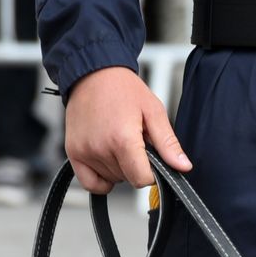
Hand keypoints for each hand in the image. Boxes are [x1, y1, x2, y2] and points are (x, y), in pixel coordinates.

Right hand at [63, 66, 191, 193]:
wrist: (92, 73)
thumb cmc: (122, 88)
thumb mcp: (153, 111)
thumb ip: (168, 143)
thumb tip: (183, 166)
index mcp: (122, 139)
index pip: (141, 179)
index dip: (151, 173)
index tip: (151, 159)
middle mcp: (100, 148)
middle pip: (128, 179)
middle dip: (135, 166)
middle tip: (133, 141)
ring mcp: (84, 151)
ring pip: (111, 179)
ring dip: (119, 168)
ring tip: (117, 141)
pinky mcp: (73, 152)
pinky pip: (89, 183)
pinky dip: (100, 179)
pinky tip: (108, 162)